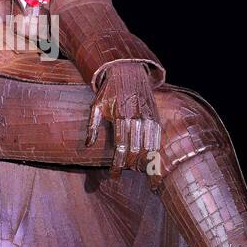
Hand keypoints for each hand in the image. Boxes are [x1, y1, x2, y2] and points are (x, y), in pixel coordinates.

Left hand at [86, 62, 161, 182]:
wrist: (128, 70)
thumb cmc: (109, 91)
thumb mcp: (96, 105)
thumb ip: (92, 126)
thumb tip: (88, 145)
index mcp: (121, 115)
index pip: (120, 147)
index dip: (117, 164)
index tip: (114, 175)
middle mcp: (137, 117)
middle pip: (136, 150)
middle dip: (129, 165)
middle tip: (122, 171)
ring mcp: (149, 117)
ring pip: (149, 146)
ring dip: (142, 161)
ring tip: (134, 169)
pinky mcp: (155, 117)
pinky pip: (157, 139)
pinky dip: (153, 152)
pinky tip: (146, 159)